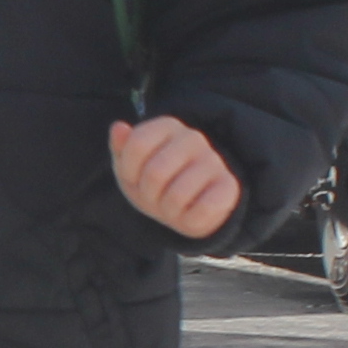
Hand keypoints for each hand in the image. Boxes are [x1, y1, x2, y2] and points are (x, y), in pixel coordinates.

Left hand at [109, 114, 237, 239]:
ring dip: (168, 210)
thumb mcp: (129, 168)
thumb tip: (119, 127)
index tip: (135, 178)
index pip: (137, 145)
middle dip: (148, 194)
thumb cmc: (154, 184)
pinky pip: (202, 210)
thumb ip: (120, 148)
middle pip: (155, 173)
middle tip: (155, 196)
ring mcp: (214, 160)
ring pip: (177, 196)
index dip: (128, 171)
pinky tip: (192, 211)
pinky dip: (189, 220)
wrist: (188, 208)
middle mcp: (193, 138)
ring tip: (172, 205)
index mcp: (167, 126)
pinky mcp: (229, 185)